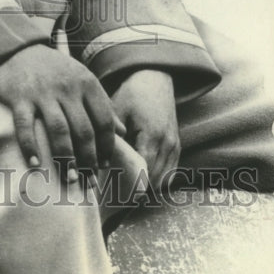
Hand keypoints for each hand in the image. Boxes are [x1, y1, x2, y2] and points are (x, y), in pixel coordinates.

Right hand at [0, 41, 124, 176]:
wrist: (17, 49)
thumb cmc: (54, 69)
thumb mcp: (82, 79)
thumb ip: (102, 104)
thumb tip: (122, 132)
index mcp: (87, 83)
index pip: (103, 121)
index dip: (106, 147)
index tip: (103, 165)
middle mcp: (67, 88)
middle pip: (83, 130)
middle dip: (88, 160)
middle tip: (88, 180)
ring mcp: (42, 93)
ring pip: (59, 131)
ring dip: (66, 159)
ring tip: (70, 177)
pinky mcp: (19, 98)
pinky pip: (25, 127)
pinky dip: (30, 148)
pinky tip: (36, 164)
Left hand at [110, 69, 179, 189]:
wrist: (155, 80)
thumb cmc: (132, 95)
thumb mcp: (118, 111)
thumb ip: (110, 135)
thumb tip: (97, 159)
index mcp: (152, 136)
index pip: (143, 172)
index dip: (128, 184)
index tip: (112, 191)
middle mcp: (167, 144)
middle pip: (153, 180)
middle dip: (135, 188)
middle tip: (114, 192)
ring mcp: (174, 146)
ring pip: (162, 180)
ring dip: (146, 185)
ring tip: (125, 188)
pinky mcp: (177, 147)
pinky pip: (170, 173)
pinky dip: (156, 179)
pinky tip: (139, 178)